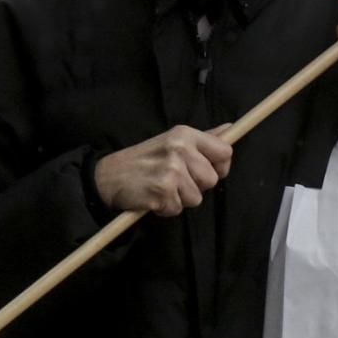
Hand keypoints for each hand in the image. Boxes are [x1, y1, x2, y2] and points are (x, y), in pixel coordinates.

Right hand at [94, 124, 232, 215]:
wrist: (107, 176)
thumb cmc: (143, 160)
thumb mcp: (172, 141)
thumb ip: (203, 138)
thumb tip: (230, 128)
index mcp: (185, 134)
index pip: (224, 151)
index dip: (219, 166)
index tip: (206, 170)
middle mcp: (180, 149)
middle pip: (212, 179)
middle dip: (196, 186)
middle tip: (173, 180)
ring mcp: (171, 170)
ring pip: (196, 198)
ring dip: (179, 199)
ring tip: (161, 188)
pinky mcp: (161, 191)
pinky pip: (177, 209)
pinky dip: (165, 208)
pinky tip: (152, 197)